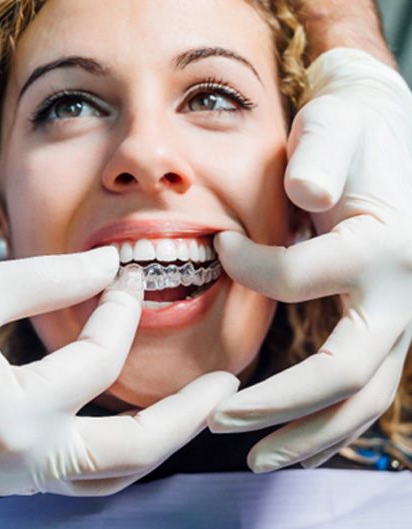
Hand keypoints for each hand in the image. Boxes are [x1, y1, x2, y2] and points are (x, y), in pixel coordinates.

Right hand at [0, 247, 236, 494]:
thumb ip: (48, 279)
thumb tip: (110, 267)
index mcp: (11, 413)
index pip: (97, 359)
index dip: (119, 309)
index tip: (125, 276)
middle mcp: (21, 461)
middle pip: (133, 451)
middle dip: (187, 414)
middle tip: (228, 384)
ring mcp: (15, 478)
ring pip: (112, 477)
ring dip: (160, 440)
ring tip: (195, 408)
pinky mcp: (8, 475)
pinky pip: (84, 476)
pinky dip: (120, 449)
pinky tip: (135, 420)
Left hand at [208, 48, 411, 471]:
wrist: (383, 135)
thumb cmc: (350, 133)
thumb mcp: (334, 128)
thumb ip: (321, 156)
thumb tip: (306, 194)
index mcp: (386, 245)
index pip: (300, 280)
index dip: (248, 268)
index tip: (217, 247)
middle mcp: (404, 293)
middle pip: (344, 372)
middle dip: (278, 404)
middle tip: (218, 420)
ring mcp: (400, 317)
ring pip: (361, 399)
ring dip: (306, 434)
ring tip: (257, 458)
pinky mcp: (385, 326)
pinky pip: (362, 388)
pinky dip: (327, 421)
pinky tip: (293, 438)